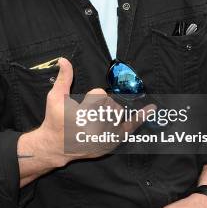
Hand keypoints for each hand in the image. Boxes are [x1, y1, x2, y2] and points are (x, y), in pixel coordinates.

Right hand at [40, 57, 154, 164]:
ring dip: (108, 112)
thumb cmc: (56, 121)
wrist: (56, 147)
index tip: (80, 107)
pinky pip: (131, 126)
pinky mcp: (112, 141)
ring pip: (118, 111)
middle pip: (110, 103)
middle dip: (99, 105)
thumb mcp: (55, 98)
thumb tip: (64, 60)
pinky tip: (151, 108)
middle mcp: (98, 126)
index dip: (90, 97)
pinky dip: (141, 117)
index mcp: (84, 115)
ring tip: (95, 120)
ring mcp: (108, 135)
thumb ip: (64, 78)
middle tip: (86, 115)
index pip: (99, 94)